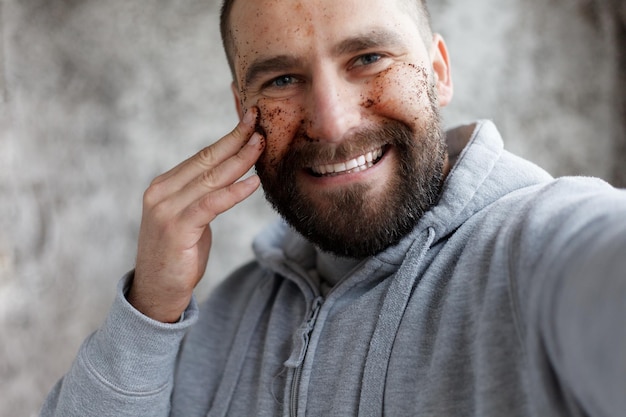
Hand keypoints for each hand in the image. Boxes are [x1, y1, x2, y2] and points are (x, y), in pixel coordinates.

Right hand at [129, 108, 264, 322]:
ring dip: (239, 160)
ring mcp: (166, 209)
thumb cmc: (177, 256)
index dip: (227, 138)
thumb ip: (202, 197)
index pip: (201, 156)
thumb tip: (231, 177)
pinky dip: (234, 191)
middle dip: (235, 139)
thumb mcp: (189, 219)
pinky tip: (253, 182)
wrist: (156, 292)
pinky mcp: (177, 228)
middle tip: (258, 122)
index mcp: (164, 186)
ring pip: (211, 178)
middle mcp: (161, 192)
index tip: (249, 122)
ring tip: (261, 145)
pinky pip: (212, 204)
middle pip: (206, 160)